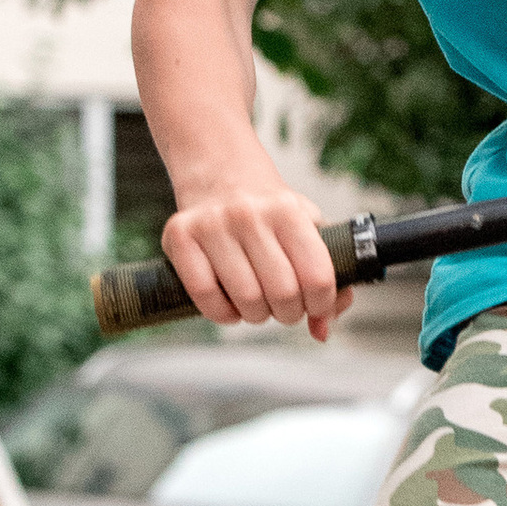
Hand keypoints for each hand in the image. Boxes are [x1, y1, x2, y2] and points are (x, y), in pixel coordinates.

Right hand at [161, 185, 352, 342]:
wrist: (221, 173)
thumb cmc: (270, 214)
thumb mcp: (308, 229)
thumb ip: (326, 279)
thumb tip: (321, 331)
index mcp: (287, 210)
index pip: (318, 277)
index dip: (321, 304)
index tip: (314, 304)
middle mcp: (248, 213)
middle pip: (283, 294)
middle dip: (288, 313)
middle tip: (283, 306)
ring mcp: (211, 224)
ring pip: (246, 300)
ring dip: (256, 315)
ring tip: (257, 303)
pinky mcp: (179, 236)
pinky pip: (205, 297)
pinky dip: (222, 313)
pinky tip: (230, 304)